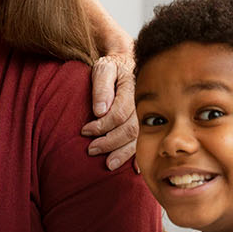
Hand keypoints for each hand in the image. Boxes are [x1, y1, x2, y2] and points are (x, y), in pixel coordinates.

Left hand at [81, 51, 137, 170]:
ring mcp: (147, 114)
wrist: (127, 62)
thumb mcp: (103, 68)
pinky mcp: (146, 122)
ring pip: (138, 138)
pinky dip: (139, 156)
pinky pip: (145, 141)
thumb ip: (101, 87)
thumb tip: (100, 110)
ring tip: (108, 164)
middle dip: (110, 142)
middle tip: (91, 150)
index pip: (118, 113)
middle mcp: (143, 104)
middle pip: (130, 129)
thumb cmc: (112, 66)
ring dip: (123, 153)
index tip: (85, 131)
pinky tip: (135, 169)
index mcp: (132, 89)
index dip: (102, 125)